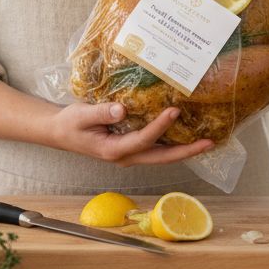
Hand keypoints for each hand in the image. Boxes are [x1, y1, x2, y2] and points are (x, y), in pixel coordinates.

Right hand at [46, 101, 212, 166]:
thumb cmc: (70, 123)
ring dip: (184, 150)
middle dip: (186, 151)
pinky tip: (187, 135)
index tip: (174, 111)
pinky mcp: (131, 149)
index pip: (142, 140)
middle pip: (161, 158)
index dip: (159, 127)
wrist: (60, 133)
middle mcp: (125, 157)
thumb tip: (122, 110)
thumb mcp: (81, 115)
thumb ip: (101, 112)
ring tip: (206, 142)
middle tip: (209, 143)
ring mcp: (129, 155)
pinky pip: (156, 149)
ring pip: (161, 156)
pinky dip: (173, 144)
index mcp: (112, 150)